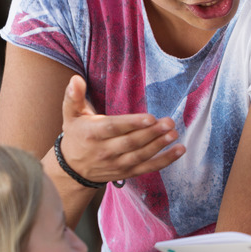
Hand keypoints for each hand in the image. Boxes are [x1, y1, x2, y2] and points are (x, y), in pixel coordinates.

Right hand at [58, 75, 184, 182]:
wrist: (72, 169)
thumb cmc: (76, 136)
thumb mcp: (71, 116)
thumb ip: (73, 97)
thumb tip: (75, 79)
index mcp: (92, 134)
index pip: (113, 128)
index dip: (132, 123)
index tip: (150, 117)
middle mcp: (104, 151)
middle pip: (131, 142)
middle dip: (151, 133)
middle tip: (169, 122)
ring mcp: (117, 164)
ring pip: (140, 155)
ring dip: (159, 145)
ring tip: (174, 133)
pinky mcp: (127, 172)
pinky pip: (148, 167)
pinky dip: (165, 160)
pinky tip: (180, 150)